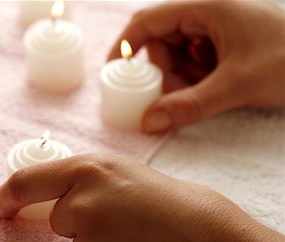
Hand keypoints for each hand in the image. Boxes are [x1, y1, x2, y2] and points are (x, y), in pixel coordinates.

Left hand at [0, 154, 284, 241]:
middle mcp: (81, 203)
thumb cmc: (180, 209)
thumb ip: (91, 183)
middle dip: (80, 225)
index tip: (1, 207)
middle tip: (124, 226)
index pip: (27, 180)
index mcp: (90, 169)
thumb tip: (62, 196)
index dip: (9, 195)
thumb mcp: (129, 178)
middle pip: (59, 219)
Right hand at [108, 1, 284, 132]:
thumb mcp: (237, 84)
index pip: (147, 21)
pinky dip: (197, 82)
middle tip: (176, 93)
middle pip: (161, 44)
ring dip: (183, 80)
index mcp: (205, 8)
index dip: (125, 46)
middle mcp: (206, 16)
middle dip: (163, 72)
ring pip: (177, 58)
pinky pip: (194, 66)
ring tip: (210, 89)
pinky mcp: (223, 48)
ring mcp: (215, 32)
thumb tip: (148, 122)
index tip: (113, 73)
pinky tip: (219, 88)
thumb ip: (190, 105)